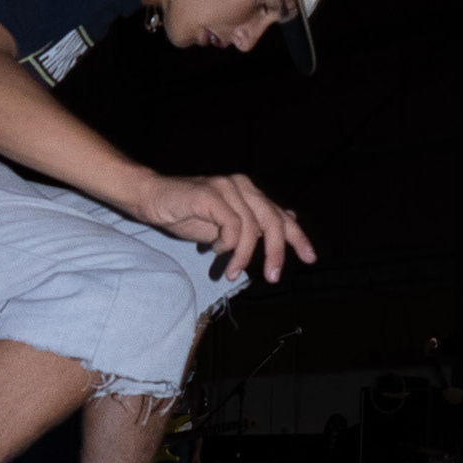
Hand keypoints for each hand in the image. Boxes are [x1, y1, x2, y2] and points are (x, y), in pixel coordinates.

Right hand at [137, 172, 315, 284]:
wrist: (151, 199)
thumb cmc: (186, 213)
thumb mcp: (224, 225)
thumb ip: (250, 226)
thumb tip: (284, 223)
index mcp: (249, 192)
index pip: (280, 215)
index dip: (298, 237)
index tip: (310, 258)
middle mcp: (242, 186)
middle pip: (273, 221)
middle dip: (277, 252)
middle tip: (273, 277)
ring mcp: (227, 188)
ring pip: (252, 227)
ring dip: (243, 256)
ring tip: (231, 272)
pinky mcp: (211, 194)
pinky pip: (232, 225)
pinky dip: (227, 244)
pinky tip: (215, 250)